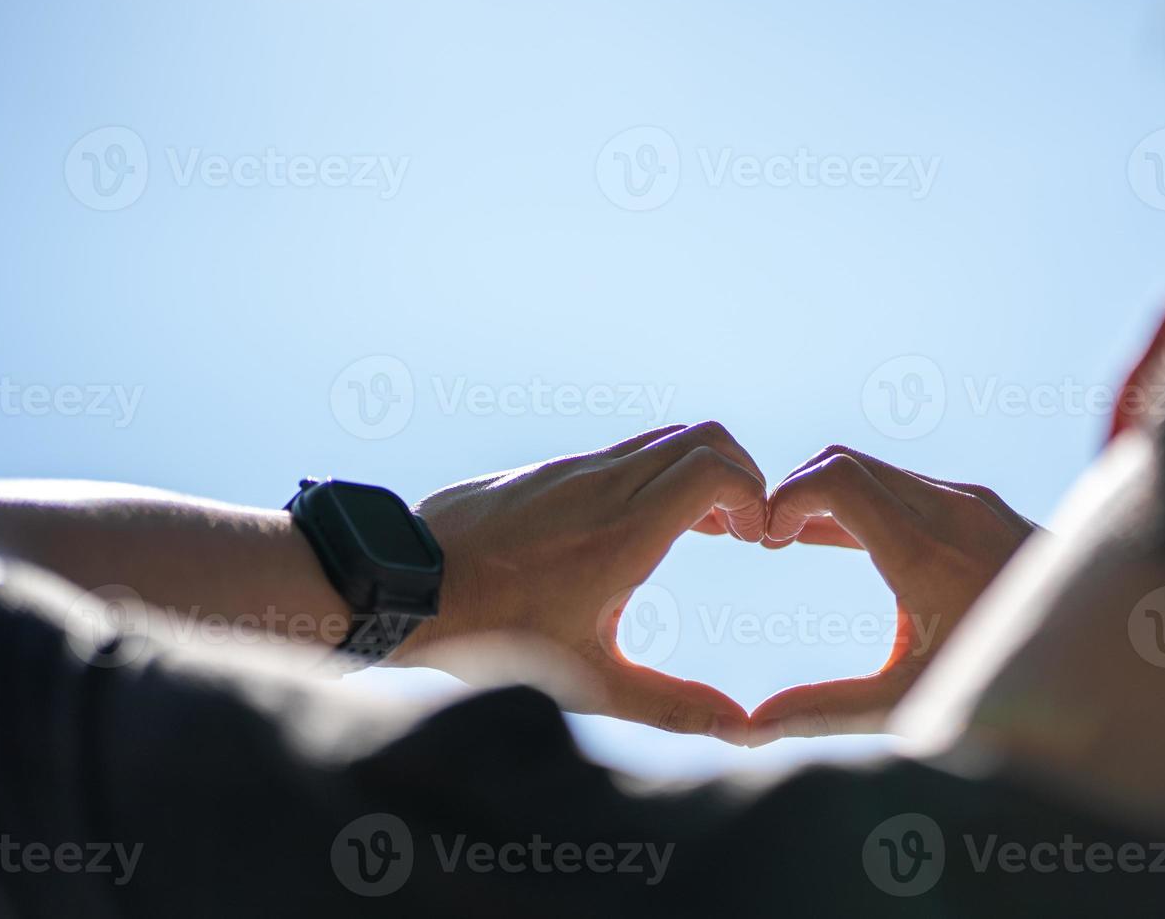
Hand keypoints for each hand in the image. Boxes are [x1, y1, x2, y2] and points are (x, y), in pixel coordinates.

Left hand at [401, 423, 766, 744]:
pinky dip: (655, 475)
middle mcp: (604, 485)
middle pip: (701, 437)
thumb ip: (669, 704)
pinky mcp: (548, 471)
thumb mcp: (588, 682)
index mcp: (624, 530)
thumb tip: (737, 727)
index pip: (714, 468)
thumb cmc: (496, 638)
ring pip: (661, 440)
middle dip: (738, 474)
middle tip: (742, 529)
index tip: (757, 538)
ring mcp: (573, 470)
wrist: (407, 588)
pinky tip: (645, 527)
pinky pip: (622, 453)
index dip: (752, 493)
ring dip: (696, 474)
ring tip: (706, 531)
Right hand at [751, 445, 1035, 744]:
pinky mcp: (982, 505)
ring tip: (788, 541)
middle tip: (766, 541)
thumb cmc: (1008, 692)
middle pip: (846, 461)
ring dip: (825, 494)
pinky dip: (859, 499)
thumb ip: (827, 709)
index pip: (836, 479)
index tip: (765, 542)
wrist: (1107, 669)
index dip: (784, 499)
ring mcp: (972, 503)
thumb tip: (751, 730)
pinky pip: (903, 482)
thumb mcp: (912, 705)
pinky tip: (831, 539)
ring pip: (874, 468)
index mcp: (929, 555)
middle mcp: (953, 512)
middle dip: (794, 492)